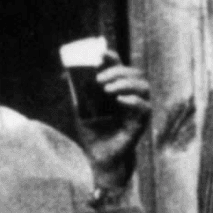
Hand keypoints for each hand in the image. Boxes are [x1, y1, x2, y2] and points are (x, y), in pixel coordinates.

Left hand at [81, 54, 153, 193]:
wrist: (98, 159)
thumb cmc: (92, 135)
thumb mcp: (80, 110)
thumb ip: (78, 93)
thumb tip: (67, 73)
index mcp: (118, 90)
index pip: (120, 68)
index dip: (113, 58)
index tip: (101, 53)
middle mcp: (131, 97)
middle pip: (134, 73)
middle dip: (117, 72)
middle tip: (100, 79)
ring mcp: (137, 110)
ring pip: (143, 87)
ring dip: (125, 83)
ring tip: (108, 90)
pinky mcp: (140, 124)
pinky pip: (145, 107)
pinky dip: (133, 101)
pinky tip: (119, 100)